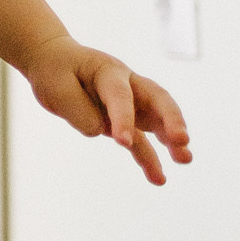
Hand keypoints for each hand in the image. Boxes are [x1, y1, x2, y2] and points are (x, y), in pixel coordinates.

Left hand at [22, 35, 192, 185]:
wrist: (55, 61)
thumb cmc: (55, 70)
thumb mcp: (56, 88)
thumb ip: (78, 110)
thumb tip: (99, 130)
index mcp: (107, 71)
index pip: (119, 95)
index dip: (122, 117)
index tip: (122, 142)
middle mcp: (127, 84)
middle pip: (156, 99)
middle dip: (171, 119)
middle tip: (182, 140)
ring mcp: (130, 102)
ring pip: (157, 121)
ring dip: (172, 140)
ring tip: (185, 160)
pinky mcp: (127, 120)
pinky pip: (141, 141)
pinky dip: (150, 159)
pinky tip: (158, 179)